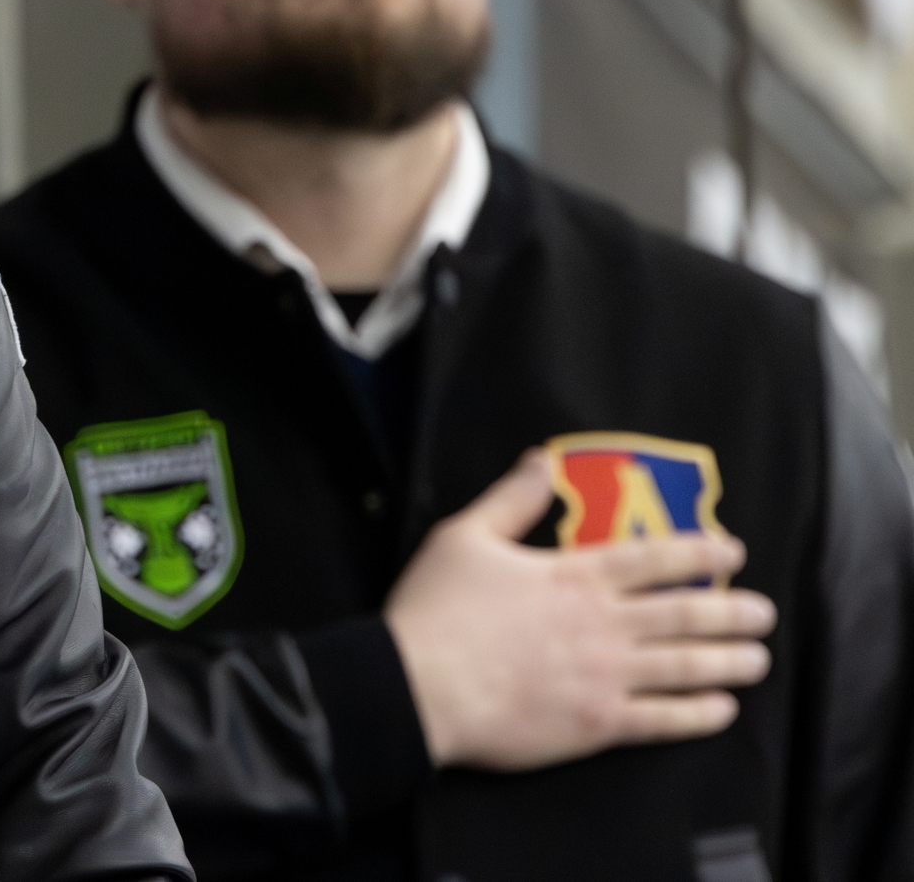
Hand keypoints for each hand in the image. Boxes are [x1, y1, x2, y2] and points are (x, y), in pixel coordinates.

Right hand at [384, 450, 775, 770]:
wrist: (419, 687)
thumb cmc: (437, 610)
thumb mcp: (464, 537)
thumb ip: (511, 499)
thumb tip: (541, 460)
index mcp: (574, 576)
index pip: (652, 559)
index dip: (698, 552)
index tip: (732, 550)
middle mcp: (603, 624)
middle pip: (684, 613)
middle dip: (731, 611)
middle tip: (764, 612)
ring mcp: (606, 676)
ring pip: (685, 666)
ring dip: (727, 661)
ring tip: (757, 658)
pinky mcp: (598, 723)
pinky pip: (663, 720)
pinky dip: (698, 715)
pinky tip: (721, 709)